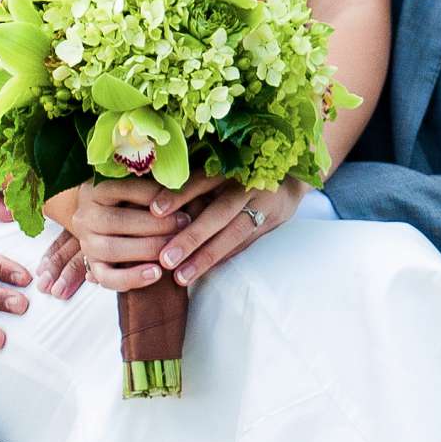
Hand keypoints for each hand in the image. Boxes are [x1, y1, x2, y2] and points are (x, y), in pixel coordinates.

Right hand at [68, 175, 198, 294]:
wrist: (115, 225)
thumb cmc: (136, 202)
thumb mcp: (141, 189)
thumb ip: (153, 188)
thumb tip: (178, 188)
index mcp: (95, 190)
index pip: (122, 189)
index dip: (153, 195)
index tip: (180, 200)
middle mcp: (85, 216)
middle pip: (117, 221)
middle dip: (155, 224)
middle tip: (184, 224)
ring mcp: (87, 243)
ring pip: (112, 249)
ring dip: (146, 249)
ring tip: (173, 247)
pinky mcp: (93, 267)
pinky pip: (108, 278)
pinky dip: (133, 278)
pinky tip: (156, 274)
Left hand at [151, 173, 305, 287]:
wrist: (288, 180)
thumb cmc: (241, 170)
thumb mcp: (221, 166)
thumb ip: (195, 181)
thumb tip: (153, 200)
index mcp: (233, 164)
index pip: (203, 180)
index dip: (180, 194)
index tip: (155, 210)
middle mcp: (249, 184)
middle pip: (220, 213)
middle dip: (192, 237)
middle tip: (166, 259)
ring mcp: (263, 206)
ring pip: (233, 235)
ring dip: (206, 257)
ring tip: (181, 277)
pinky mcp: (269, 224)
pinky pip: (242, 245)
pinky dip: (222, 259)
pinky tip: (201, 274)